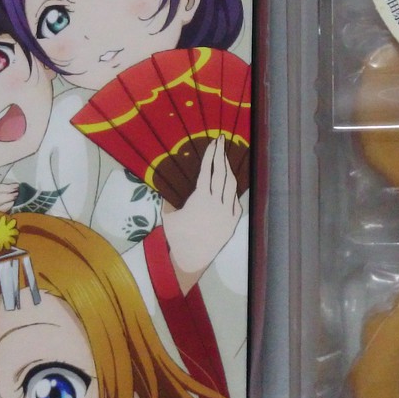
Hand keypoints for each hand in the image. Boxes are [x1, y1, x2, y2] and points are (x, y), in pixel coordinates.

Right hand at [159, 139, 242, 285]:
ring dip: (228, 170)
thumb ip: (169, 199)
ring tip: (225, 160)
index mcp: (200, 198)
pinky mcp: (233, 221)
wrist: (192, 257)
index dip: (210, 155)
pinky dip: (232, 192)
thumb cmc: (177, 236)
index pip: (207, 171)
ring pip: (232, 185)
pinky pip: (236, 201)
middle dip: (221, 155)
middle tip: (221, 141)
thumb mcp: (168, 215)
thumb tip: (162, 185)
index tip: (213, 142)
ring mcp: (227, 212)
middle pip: (221, 173)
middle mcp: (217, 203)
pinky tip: (228, 186)